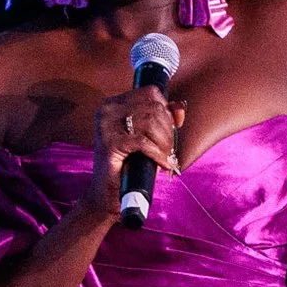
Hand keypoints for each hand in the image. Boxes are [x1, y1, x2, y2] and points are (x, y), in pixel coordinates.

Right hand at [85, 86, 184, 217]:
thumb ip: (164, 119)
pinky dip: (158, 154)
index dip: (166, 110)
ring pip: (151, 123)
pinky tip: (162, 164)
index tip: (169, 130)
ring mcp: (106, 126)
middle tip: (169, 149)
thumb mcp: (148, 138)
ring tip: (166, 157)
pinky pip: (144, 142)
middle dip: (168, 130)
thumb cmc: (128, 166)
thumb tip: (180, 107)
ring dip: (165, 143)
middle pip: (153, 107)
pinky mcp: (109, 143)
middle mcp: (107, 110)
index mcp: (113, 104)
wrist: (107, 194)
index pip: (150, 92)